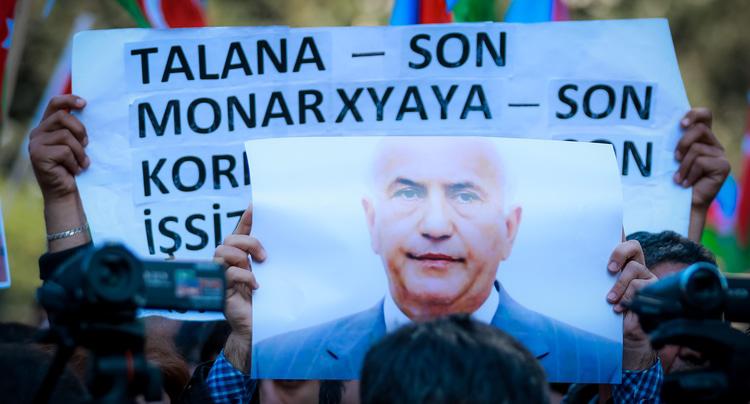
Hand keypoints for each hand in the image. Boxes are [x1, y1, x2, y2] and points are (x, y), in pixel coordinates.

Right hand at [29, 95, 91, 251]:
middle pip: (63, 117)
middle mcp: (37, 133)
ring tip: (81, 162)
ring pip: (66, 136)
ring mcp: (35, 144)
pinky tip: (74, 170)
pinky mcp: (38, 155)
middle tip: (87, 144)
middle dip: (81, 130)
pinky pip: (65, 151)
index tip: (84, 103)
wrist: (64, 191)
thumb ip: (75, 130)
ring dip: (80, 151)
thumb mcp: (75, 145)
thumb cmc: (73, 167)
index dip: (69, 99)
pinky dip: (75, 162)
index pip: (55, 104)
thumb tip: (86, 110)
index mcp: (46, 127)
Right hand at [214, 202, 265, 371]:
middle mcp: (229, 265)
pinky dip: (243, 276)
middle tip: (264, 256)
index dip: (246, 218)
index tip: (256, 205)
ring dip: (242, 257)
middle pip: (229, 238)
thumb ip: (269, 260)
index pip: (240, 232)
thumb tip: (283, 237)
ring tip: (256, 270)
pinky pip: (227, 273)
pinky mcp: (220, 290)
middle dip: (248, 242)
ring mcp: (222, 277)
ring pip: (223, 251)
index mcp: (241, 258)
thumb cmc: (265, 303)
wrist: (257, 329)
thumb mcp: (271, 276)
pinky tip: (255, 286)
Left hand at [606, 240, 658, 369]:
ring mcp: (646, 278)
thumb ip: (595, 280)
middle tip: (609, 269)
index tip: (610, 230)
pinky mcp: (654, 291)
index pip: (622, 243)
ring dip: (620, 285)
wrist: (625, 340)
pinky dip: (628, 297)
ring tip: (610, 300)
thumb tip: (575, 268)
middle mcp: (635, 268)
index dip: (618, 234)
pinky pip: (640, 287)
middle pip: (633, 246)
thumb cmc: (607, 315)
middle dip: (619, 252)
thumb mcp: (597, 295)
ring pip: (634, 269)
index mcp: (620, 265)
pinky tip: (619, 309)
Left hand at [674, 108, 730, 239]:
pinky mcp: (723, 166)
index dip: (695, 114)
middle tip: (674, 157)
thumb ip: (669, 142)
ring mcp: (719, 155)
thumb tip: (652, 129)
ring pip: (697, 148)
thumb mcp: (668, 158)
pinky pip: (702, 162)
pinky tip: (686, 184)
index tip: (680, 124)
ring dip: (683, 165)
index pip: (705, 115)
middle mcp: (712, 144)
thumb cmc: (670, 179)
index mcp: (701, 138)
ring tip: (678, 178)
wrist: (679, 204)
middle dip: (683, 142)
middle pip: (701, 128)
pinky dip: (690, 174)